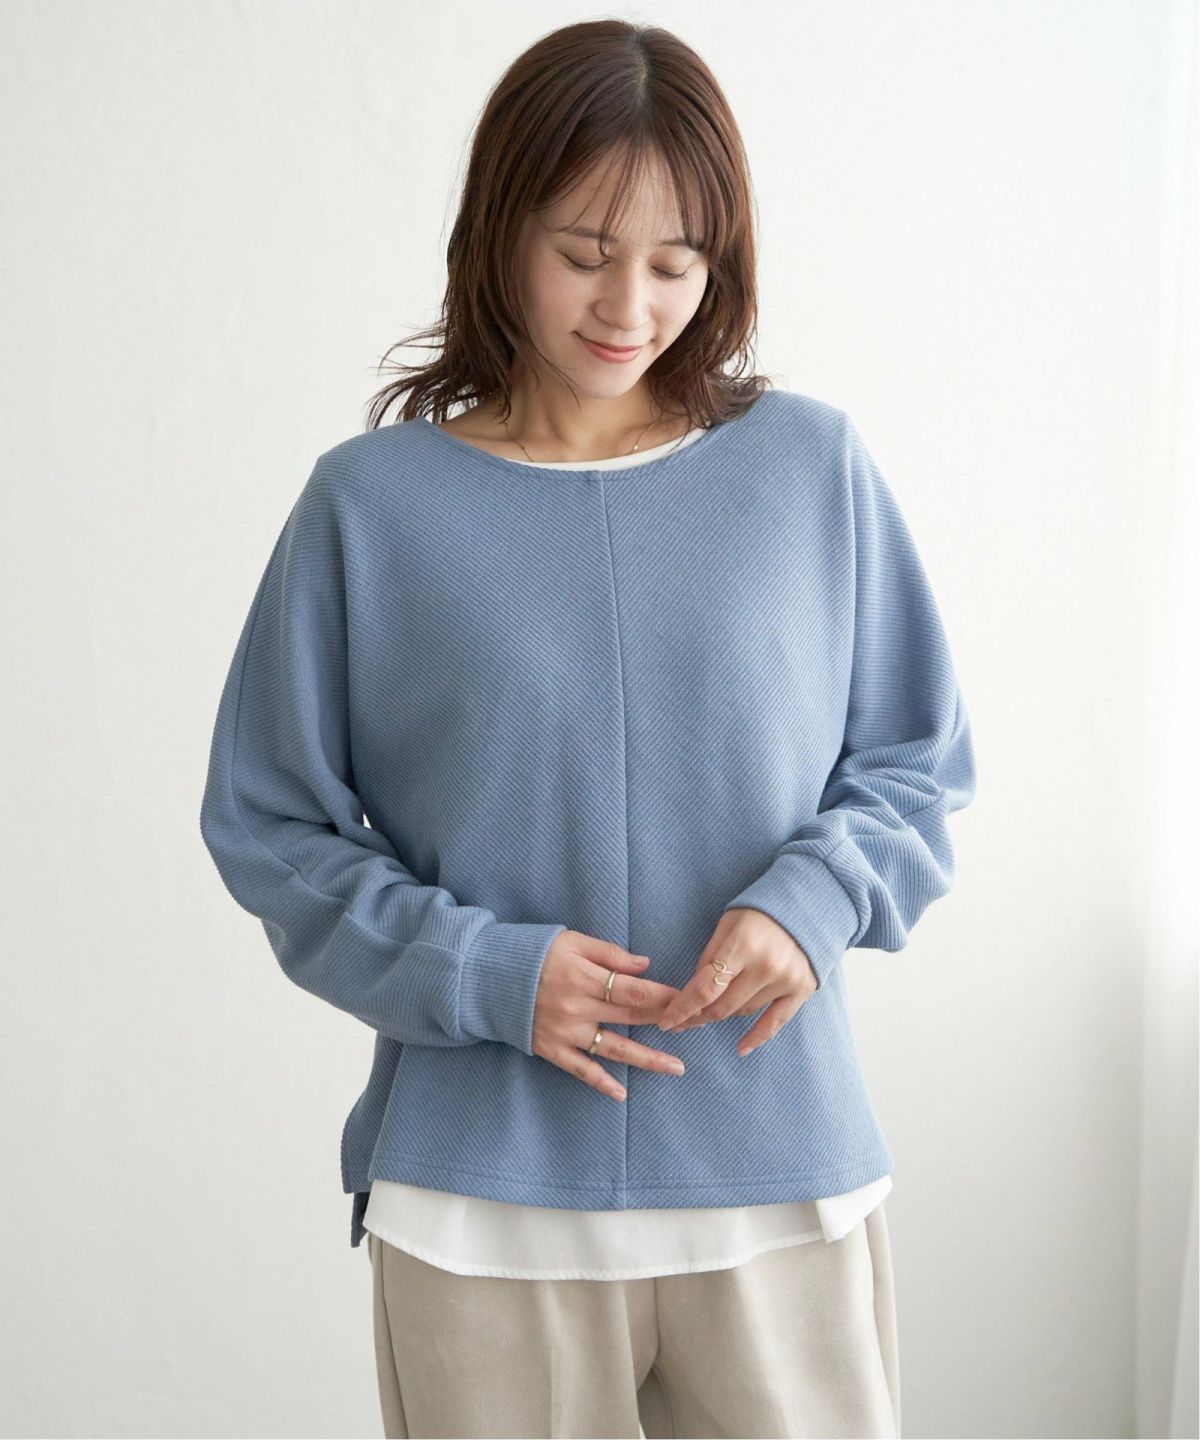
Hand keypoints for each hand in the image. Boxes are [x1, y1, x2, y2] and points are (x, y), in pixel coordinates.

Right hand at [532, 931, 688, 1101]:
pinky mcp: (551, 1049)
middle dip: (666, 1023)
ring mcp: (565, 1032)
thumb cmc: (533, 953)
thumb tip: (645, 966)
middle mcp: (577, 1007)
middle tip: (695, 1030)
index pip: (636, 990)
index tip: (690, 1001)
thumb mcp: (571, 941)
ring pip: (614, 1048)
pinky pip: (580, 1069)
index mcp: (584, 977)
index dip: (666, 996)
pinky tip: (622, 1092)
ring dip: (647, 1059)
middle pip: (632, 1017)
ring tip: (676, 1067)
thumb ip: (609, 953)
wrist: (486, 977)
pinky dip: (601, 1082)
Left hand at [655, 908, 818, 1056]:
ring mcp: (786, 980)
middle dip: (697, 1016)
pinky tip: (741, 1049)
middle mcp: (765, 966)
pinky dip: (756, 1037)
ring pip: (743, 1012)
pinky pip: (775, 1023)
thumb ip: (709, 959)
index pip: (705, 988)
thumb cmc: (757, 915)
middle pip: (722, 1006)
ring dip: (724, 1014)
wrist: (806, 906)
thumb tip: (692, 994)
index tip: (666, 1022)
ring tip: (711, 1011)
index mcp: (742, 945)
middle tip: (681, 1022)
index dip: (682, 1008)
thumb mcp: (726, 926)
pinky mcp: (803, 989)